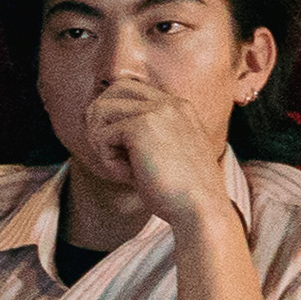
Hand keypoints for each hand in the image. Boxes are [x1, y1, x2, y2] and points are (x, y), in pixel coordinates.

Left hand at [79, 75, 230, 221]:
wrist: (201, 209)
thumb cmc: (181, 192)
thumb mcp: (163, 154)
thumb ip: (141, 135)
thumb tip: (99, 126)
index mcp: (179, 107)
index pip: (131, 90)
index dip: (114, 116)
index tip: (120, 147)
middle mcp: (170, 103)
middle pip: (113, 90)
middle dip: (100, 119)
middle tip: (109, 152)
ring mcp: (158, 111)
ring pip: (101, 109)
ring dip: (101, 142)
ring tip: (122, 167)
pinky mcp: (143, 126)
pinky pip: (103, 135)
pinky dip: (108, 160)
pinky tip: (128, 176)